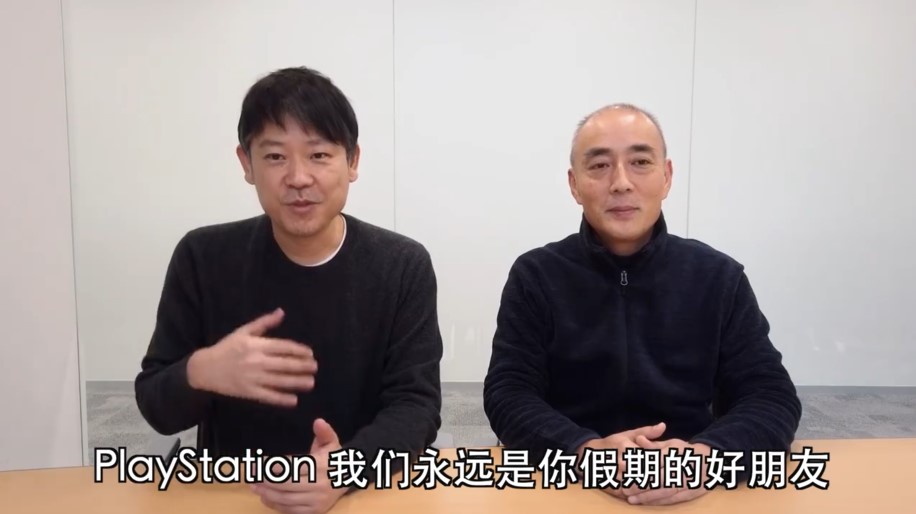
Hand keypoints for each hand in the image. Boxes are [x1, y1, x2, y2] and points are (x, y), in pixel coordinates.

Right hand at [187, 308, 316, 406]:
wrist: (204, 369)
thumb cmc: (226, 348)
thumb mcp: (243, 331)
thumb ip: (264, 323)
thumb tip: (281, 312)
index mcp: (256, 345)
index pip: (283, 347)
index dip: (298, 350)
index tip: (310, 354)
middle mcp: (256, 361)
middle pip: (284, 364)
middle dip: (302, 366)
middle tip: (315, 367)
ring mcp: (252, 378)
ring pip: (279, 380)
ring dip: (297, 382)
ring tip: (311, 382)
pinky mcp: (248, 392)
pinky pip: (268, 396)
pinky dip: (281, 399)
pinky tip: (294, 400)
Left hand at [251, 419, 348, 513]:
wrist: (348, 478)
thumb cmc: (333, 458)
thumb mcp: (331, 442)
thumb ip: (324, 432)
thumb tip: (318, 421)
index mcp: (322, 466)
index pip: (293, 467)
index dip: (273, 466)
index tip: (258, 463)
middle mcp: (320, 485)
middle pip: (287, 484)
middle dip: (266, 480)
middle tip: (251, 475)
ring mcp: (317, 501)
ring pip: (287, 499)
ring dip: (267, 493)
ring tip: (254, 487)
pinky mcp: (314, 511)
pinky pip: (291, 510)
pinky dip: (275, 505)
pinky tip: (265, 497)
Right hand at [577, 422, 666, 498]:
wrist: (589, 455)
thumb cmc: (612, 443)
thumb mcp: (628, 434)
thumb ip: (647, 432)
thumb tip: (664, 426)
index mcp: (626, 447)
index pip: (649, 456)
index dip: (661, 461)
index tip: (672, 463)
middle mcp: (620, 462)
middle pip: (646, 471)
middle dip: (658, 474)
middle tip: (671, 476)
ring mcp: (616, 476)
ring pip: (639, 484)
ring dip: (651, 485)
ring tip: (663, 484)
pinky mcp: (613, 488)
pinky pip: (631, 493)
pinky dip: (640, 493)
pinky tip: (648, 490)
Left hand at [624, 437, 711, 505]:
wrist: (710, 462)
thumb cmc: (686, 451)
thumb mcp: (671, 444)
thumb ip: (653, 444)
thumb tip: (637, 439)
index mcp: (674, 454)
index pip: (654, 462)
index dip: (639, 467)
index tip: (626, 471)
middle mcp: (680, 469)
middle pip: (658, 478)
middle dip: (640, 485)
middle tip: (625, 489)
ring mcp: (686, 482)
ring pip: (665, 491)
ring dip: (648, 497)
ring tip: (632, 499)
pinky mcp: (690, 493)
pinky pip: (673, 499)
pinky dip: (659, 502)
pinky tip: (646, 503)